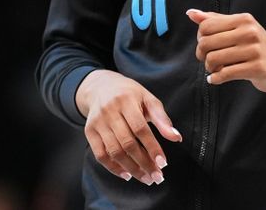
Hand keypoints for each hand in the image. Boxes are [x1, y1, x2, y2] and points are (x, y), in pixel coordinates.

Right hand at [76, 69, 182, 185]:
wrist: (101, 87)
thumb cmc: (130, 95)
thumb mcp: (148, 99)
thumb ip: (162, 118)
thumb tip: (176, 137)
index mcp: (126, 100)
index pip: (140, 128)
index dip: (152, 147)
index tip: (163, 163)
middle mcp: (109, 111)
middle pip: (127, 143)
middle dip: (144, 163)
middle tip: (157, 177)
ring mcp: (97, 122)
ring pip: (114, 152)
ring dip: (131, 169)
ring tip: (146, 178)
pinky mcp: (89, 131)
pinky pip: (100, 155)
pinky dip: (114, 168)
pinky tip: (127, 174)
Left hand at [186, 9, 265, 92]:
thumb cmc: (257, 47)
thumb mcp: (240, 29)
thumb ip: (215, 20)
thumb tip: (191, 13)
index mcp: (243, 19)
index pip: (206, 26)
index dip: (200, 39)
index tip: (206, 47)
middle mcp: (249, 32)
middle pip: (206, 42)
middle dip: (202, 55)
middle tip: (208, 61)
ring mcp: (254, 50)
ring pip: (213, 59)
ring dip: (209, 68)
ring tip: (215, 70)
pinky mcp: (257, 68)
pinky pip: (225, 74)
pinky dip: (215, 79)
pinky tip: (216, 79)